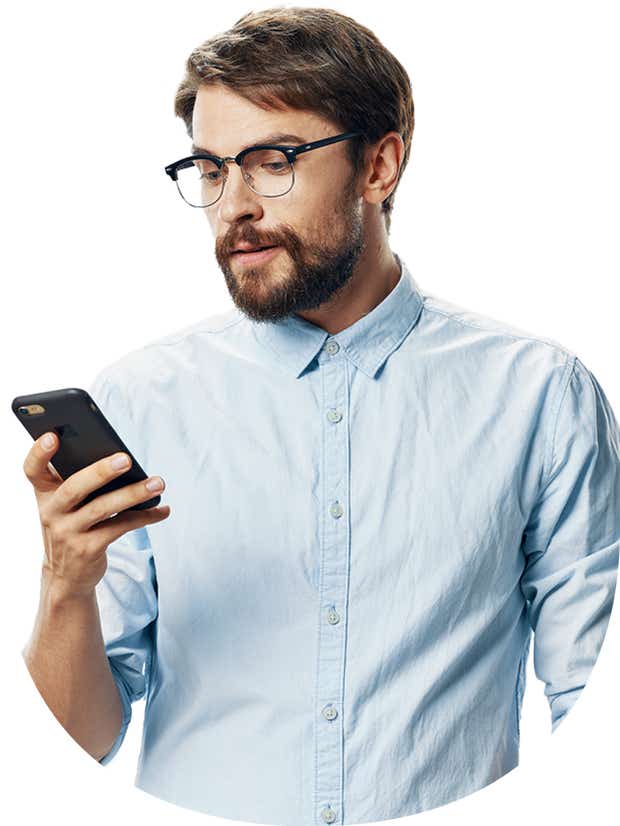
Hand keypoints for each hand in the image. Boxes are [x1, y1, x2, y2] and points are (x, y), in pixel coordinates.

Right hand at [22, 432, 169, 599]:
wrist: (66, 576)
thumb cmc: (72, 526)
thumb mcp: (64, 506)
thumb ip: (79, 482)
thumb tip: (121, 460)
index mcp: (45, 493)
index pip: (32, 470)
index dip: (38, 453)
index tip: (52, 436)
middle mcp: (52, 512)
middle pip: (75, 487)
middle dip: (101, 471)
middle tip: (126, 459)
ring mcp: (68, 532)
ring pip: (103, 508)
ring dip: (133, 494)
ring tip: (158, 483)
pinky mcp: (88, 549)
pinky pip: (120, 527)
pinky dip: (145, 516)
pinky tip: (162, 510)